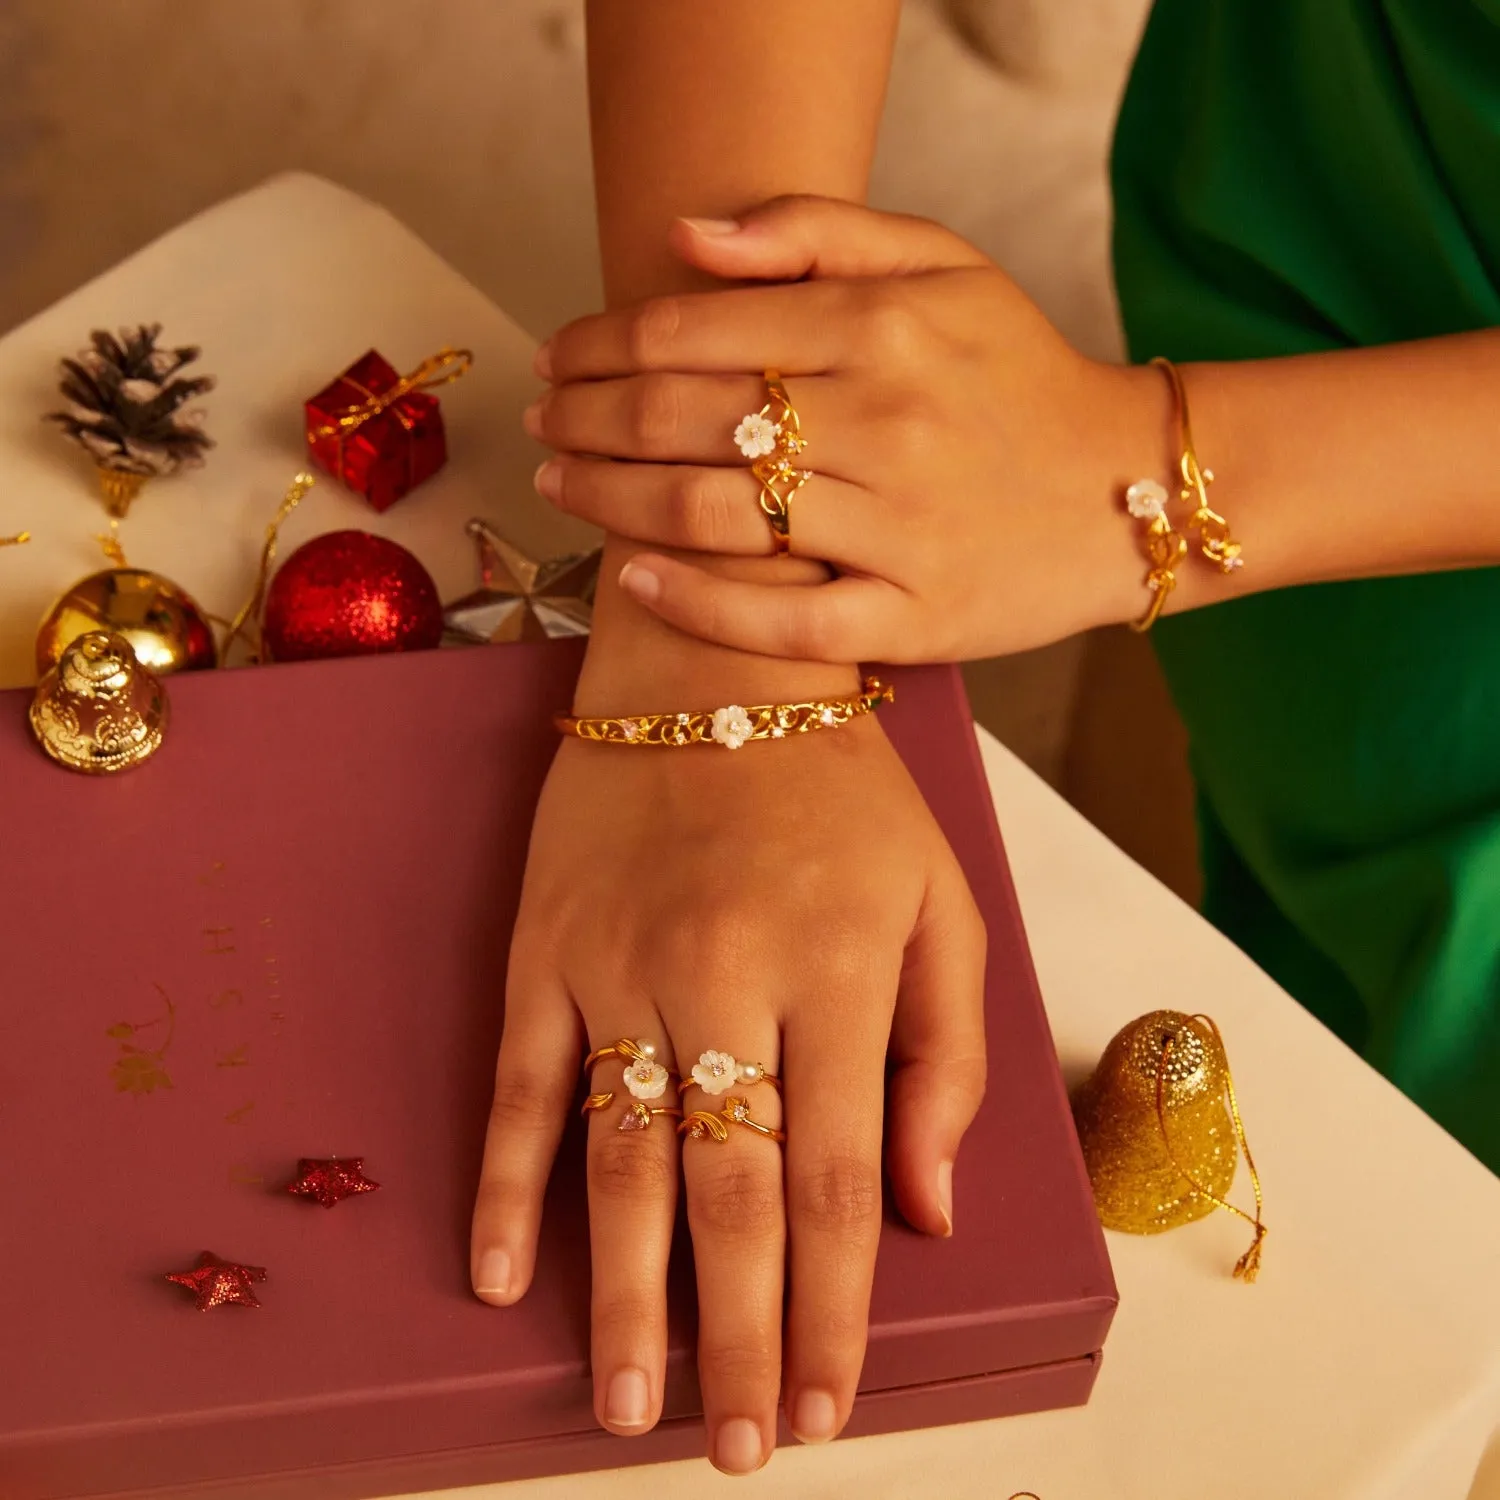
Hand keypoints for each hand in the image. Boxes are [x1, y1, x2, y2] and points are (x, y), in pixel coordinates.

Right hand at [468, 712, 984, 1472]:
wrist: (715, 667)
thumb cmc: (846, 793)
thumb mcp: (939, 904)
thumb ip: (947, 1055)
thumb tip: (931, 1209)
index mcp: (838, 974)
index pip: (840, 1182)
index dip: (836, 1311)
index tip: (828, 1406)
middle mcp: (727, 980)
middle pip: (731, 1195)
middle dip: (739, 1337)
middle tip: (737, 1449)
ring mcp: (623, 966)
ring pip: (621, 1161)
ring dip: (622, 1295)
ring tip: (628, 1406)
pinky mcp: (547, 950)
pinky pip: (522, 1085)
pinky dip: (509, 1185)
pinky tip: (500, 1275)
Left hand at [526, 196, 1163, 662]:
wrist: (1122, 492)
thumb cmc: (1016, 377)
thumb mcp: (942, 266)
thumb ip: (815, 231)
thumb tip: (688, 236)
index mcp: (884, 326)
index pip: (692, 330)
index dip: (599, 345)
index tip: (558, 358)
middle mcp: (886, 422)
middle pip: (682, 422)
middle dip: (583, 421)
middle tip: (541, 425)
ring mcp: (899, 529)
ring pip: (713, 518)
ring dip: (611, 502)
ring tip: (563, 487)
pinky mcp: (912, 618)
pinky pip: (780, 623)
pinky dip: (696, 604)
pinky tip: (636, 581)